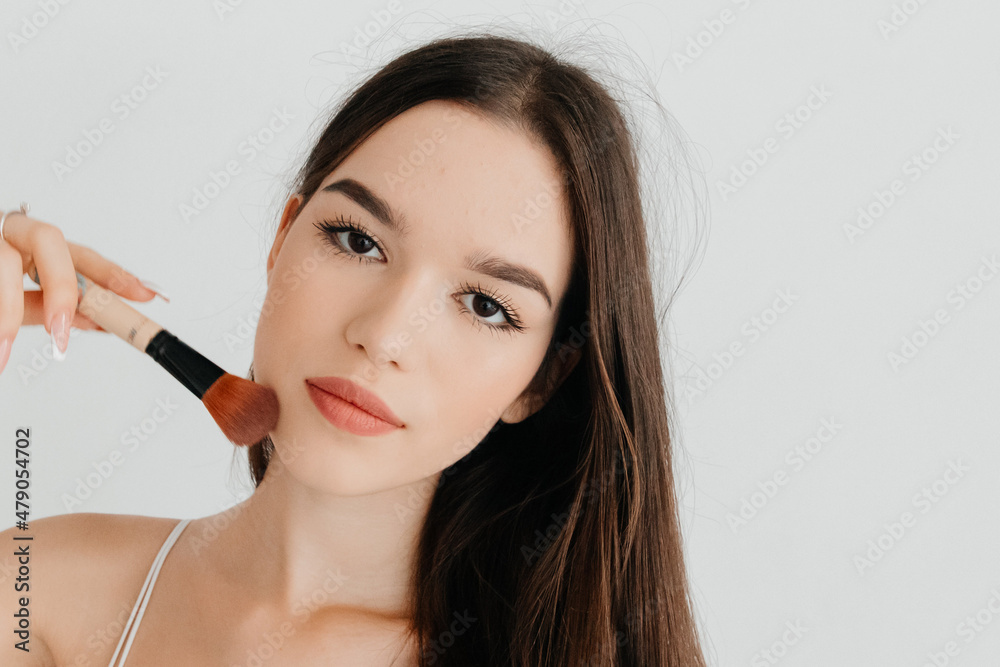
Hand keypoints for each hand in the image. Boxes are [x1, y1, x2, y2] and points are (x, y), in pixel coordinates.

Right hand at [0, 206, 165, 374]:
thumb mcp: (18, 299)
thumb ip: (52, 309)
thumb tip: (99, 321)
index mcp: (34, 246)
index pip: (83, 254)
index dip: (114, 274)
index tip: (144, 295)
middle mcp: (12, 233)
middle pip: (49, 240)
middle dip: (61, 285)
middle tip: (61, 332)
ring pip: (5, 265)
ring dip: (6, 311)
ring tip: (1, 351)